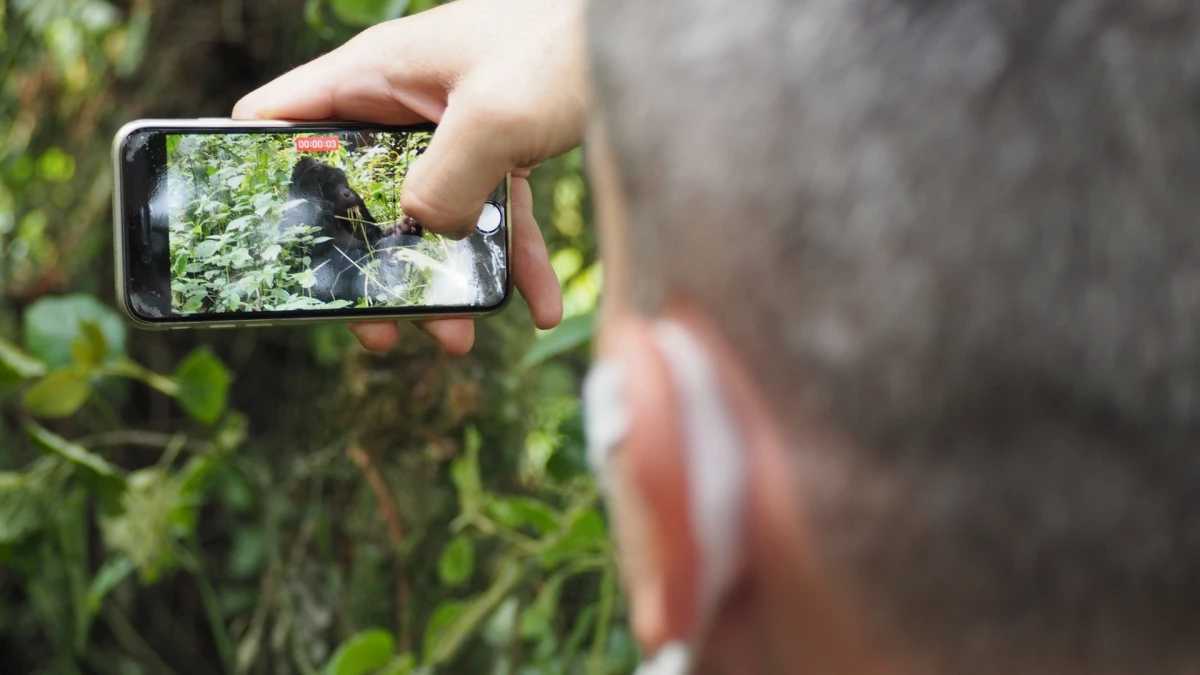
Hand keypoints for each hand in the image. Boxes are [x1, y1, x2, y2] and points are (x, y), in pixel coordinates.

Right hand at [233, 0, 587, 354]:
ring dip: (444, 279)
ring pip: (429, 214)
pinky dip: (514, 260)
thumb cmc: (566, 45)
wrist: (645, 36)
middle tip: (379, 326)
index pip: (284, 118)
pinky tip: (540, 308)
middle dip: (369, 262)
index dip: (261, 172)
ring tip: (458, 340)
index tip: (271, 243)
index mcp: (378, 75)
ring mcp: (454, 128)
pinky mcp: (502, 147)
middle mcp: (406, 102)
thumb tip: (425, 233)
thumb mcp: (495, 117)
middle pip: (357, 189)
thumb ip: (446, 181)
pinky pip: (495, 213)